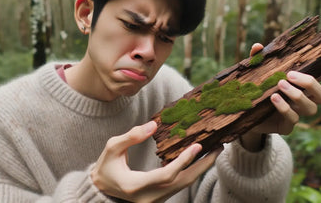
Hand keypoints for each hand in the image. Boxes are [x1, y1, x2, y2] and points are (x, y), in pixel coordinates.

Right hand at [91, 121, 222, 201]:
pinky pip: (181, 184)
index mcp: (136, 186)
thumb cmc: (106, 167)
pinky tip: (200, 158)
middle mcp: (149, 197)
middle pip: (183, 182)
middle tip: (218, 147)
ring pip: (185, 185)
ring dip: (201, 168)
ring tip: (214, 150)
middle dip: (203, 165)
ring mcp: (156, 200)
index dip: (184, 161)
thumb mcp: (112, 148)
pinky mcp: (160, 198)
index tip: (198, 146)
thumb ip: (131, 136)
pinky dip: (192, 171)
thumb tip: (153, 125)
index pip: (167, 175)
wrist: (101, 190)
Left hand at [239, 43, 320, 151]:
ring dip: (297, 95)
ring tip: (280, 84)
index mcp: (305, 83)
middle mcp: (306, 99)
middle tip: (290, 74)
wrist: (244, 114)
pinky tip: (274, 98)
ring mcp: (297, 114)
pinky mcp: (285, 126)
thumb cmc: (258, 88)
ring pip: (311, 108)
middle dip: (311, 83)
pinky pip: (292, 120)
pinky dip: (284, 108)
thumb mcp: (258, 72)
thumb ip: (259, 59)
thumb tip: (258, 47)